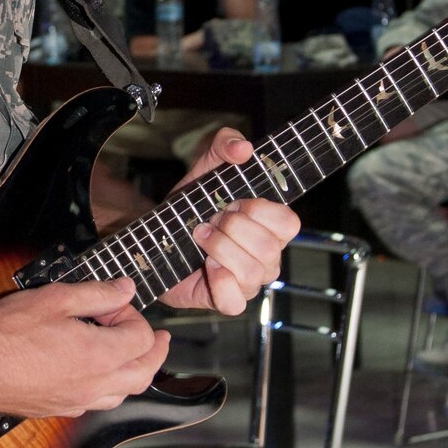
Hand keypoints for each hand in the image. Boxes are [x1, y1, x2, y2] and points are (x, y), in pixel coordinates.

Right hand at [0, 277, 170, 418]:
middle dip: (154, 353)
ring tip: (130, 356)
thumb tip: (124, 289)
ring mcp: (76, 403)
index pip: (142, 339)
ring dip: (133, 374)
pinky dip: (107, 388)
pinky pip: (96, 404)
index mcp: (100, 356)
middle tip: (159, 339)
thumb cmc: (5, 331)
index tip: (115, 305)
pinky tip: (94, 374)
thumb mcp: (56, 298)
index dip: (134, 316)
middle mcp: (94, 386)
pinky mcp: (57, 411)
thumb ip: (97, 294)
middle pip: (144, 374)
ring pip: (122, 395)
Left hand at [158, 128, 299, 313]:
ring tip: (201, 237)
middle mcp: (266, 256)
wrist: (158, 235)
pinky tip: (206, 267)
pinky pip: (235, 302)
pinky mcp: (227, 301)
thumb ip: (224, 145)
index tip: (234, 202)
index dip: (260, 211)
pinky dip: (220, 283)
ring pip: (253, 273)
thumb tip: (244, 148)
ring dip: (220, 249)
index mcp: (270, 227)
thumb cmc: (191, 205)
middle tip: (209, 221)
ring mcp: (249, 282)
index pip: (289, 223)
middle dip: (232, 229)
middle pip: (268, 248)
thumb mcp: (205, 167)